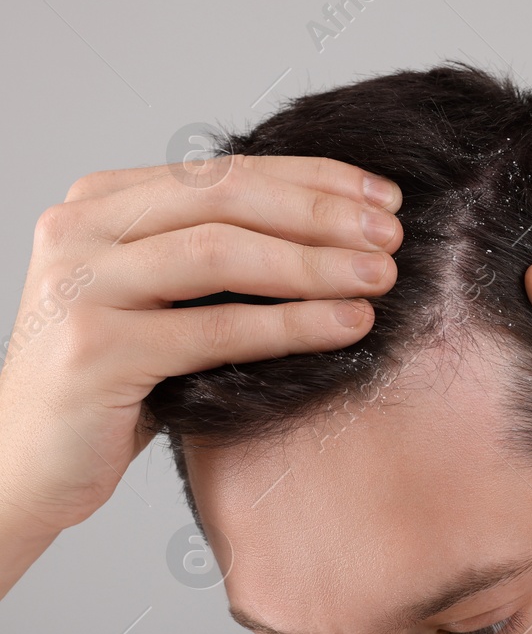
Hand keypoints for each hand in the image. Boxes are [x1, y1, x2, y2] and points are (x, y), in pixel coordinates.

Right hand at [0, 155, 401, 556]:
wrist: (25, 463)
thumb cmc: (116, 380)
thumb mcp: (165, 298)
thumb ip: (221, 252)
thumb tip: (347, 228)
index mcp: (100, 201)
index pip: (225, 171)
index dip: (315, 178)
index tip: (385, 198)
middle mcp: (78, 229)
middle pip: (226, 199)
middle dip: (321, 213)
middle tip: (392, 235)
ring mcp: (79, 286)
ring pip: (221, 254)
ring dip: (314, 264)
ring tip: (381, 277)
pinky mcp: (93, 350)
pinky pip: (214, 329)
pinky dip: (291, 324)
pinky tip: (348, 325)